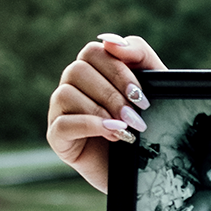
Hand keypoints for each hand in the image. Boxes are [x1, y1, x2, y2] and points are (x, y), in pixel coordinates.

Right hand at [47, 33, 166, 192]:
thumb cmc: (148, 123)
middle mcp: (72, 86)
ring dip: (101, 110)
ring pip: (66, 93)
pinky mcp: (57, 137)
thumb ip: (139, 55)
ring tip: (127, 129)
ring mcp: (60, 111)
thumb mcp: (154, 86)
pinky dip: (90, 125)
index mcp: (94, 70)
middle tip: (137, 116)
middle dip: (112, 93)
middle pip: (78, 70)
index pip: (94, 51)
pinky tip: (113, 133)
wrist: (145, 169)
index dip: (118, 70)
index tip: (141, 95)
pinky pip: (63, 122)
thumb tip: (110, 41)